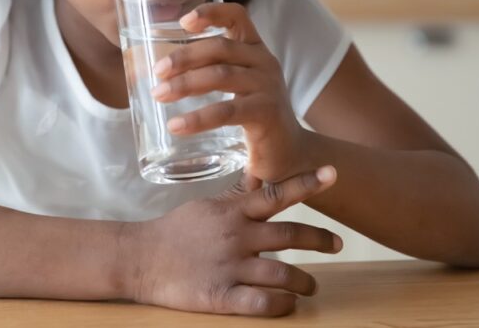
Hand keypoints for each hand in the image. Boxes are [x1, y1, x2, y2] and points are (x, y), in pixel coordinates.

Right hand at [124, 167, 341, 316]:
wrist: (140, 258)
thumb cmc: (175, 230)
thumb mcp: (206, 206)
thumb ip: (236, 196)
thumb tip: (259, 177)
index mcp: (232, 212)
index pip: (275, 194)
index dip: (305, 183)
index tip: (331, 174)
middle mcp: (236, 237)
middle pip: (289, 235)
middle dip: (319, 239)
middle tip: (338, 243)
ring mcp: (229, 267)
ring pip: (282, 273)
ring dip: (305, 281)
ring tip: (312, 286)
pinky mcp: (220, 295)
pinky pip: (262, 303)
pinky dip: (282, 304)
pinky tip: (288, 303)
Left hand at [151, 2, 304, 181]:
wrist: (291, 152)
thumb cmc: (256, 115)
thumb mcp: (238, 85)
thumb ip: (212, 71)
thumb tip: (161, 74)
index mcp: (255, 50)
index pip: (237, 17)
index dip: (211, 13)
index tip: (184, 22)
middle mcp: (264, 62)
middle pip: (220, 48)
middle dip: (184, 57)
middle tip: (158, 71)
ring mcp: (268, 87)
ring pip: (220, 76)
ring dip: (185, 84)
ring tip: (159, 94)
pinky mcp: (266, 113)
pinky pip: (226, 111)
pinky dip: (198, 118)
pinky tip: (176, 126)